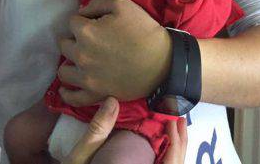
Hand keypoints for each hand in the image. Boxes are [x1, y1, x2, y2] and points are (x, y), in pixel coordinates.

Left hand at [57, 0, 171, 105]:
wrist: (163, 62)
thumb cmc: (143, 30)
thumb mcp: (121, 4)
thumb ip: (96, 3)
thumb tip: (82, 12)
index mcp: (86, 32)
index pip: (72, 21)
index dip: (84, 19)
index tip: (96, 22)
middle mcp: (81, 55)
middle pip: (65, 44)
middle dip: (75, 39)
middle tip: (90, 39)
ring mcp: (86, 78)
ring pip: (63, 70)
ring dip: (70, 62)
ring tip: (80, 59)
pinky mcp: (95, 94)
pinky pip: (72, 98)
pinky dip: (67, 93)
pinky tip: (66, 88)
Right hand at [62, 99, 186, 163]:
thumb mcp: (80, 159)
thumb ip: (97, 133)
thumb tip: (113, 101)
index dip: (176, 144)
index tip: (174, 120)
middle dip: (179, 146)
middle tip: (180, 121)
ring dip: (173, 152)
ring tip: (174, 129)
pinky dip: (163, 159)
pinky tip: (161, 144)